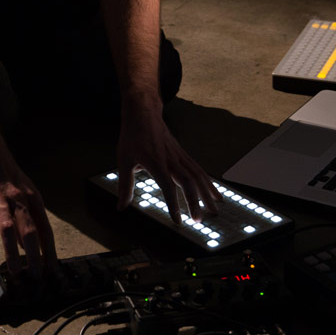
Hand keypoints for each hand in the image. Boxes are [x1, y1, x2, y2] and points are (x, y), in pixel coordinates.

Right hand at [0, 135, 57, 275]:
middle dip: (36, 255)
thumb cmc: (4, 172)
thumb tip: (29, 243)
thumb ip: (25, 215)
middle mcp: (20, 199)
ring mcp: (0, 199)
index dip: (50, 250)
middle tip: (37, 277)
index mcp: (33, 198)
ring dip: (13, 251)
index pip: (45, 228)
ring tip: (15, 271)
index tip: (53, 269)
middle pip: (31, 231)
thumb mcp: (21, 191)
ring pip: (9, 228)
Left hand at [116, 104, 220, 224]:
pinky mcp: (183, 154)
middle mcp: (171, 160)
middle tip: (198, 221)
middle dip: (195, 202)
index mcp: (156, 163)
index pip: (168, 187)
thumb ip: (125, 186)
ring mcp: (180, 156)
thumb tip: (121, 207)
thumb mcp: (123, 161)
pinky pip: (199, 170)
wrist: (143, 113)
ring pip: (198, 176)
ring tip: (214, 211)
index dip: (174, 204)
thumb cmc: (133, 137)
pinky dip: (208, 183)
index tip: (178, 221)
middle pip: (188, 182)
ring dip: (207, 194)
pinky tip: (214, 193)